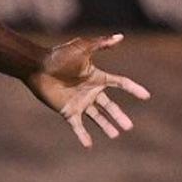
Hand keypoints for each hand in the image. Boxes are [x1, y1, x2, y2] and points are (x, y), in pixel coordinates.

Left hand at [26, 33, 150, 147]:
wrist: (36, 67)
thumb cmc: (58, 56)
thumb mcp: (81, 48)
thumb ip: (100, 43)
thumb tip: (120, 36)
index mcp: (96, 77)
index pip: (119, 83)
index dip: (133, 88)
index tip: (145, 96)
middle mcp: (89, 91)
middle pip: (109, 106)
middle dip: (119, 116)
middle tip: (129, 127)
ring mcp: (79, 102)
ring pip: (96, 118)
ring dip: (106, 126)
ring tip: (116, 135)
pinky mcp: (67, 110)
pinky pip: (77, 126)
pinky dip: (83, 135)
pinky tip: (89, 145)